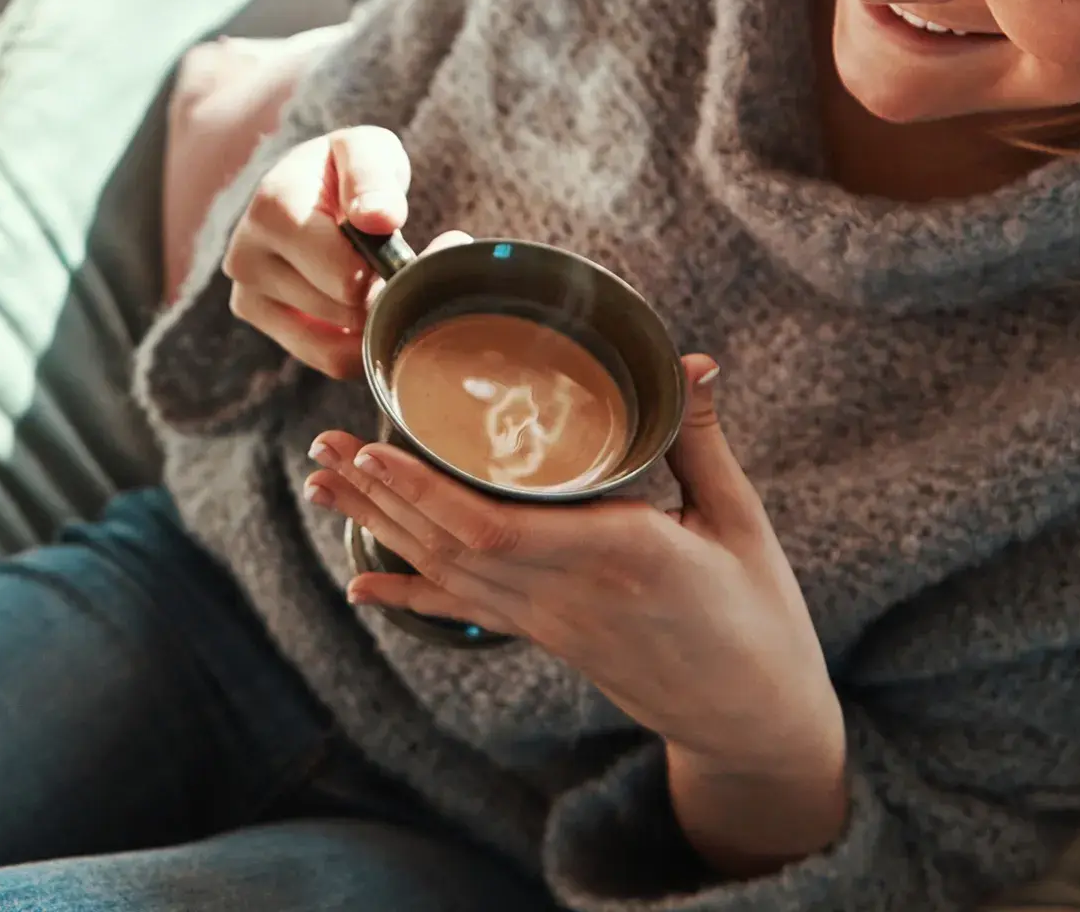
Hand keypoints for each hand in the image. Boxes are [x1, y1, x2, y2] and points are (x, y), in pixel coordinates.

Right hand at [223, 126, 460, 377]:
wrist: (309, 184)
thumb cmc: (345, 169)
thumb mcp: (369, 152)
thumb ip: (375, 178)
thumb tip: (378, 218)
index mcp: (272, 208)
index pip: (344, 276)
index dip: (385, 270)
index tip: (398, 248)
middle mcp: (245, 254)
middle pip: (342, 309)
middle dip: (378, 291)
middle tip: (388, 263)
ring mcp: (245, 291)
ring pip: (333, 344)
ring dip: (369, 319)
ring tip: (371, 279)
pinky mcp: (254, 315)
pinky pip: (323, 359)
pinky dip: (356, 345)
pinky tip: (362, 311)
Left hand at [302, 357, 849, 873]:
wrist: (752, 720)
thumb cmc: (758, 616)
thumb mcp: (740, 521)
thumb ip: (700, 441)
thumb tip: (691, 359)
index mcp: (618, 555)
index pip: (497, 528)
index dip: (426, 491)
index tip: (375, 447)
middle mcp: (566, 595)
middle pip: (448, 543)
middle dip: (378, 493)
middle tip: (322, 444)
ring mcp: (549, 623)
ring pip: (443, 573)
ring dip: (378, 526)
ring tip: (321, 483)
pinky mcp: (545, 638)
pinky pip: (463, 611)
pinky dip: (407, 593)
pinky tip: (359, 582)